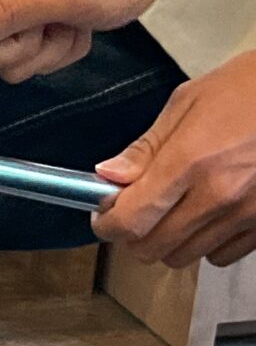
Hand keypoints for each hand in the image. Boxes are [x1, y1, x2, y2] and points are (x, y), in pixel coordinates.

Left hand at [92, 52, 255, 268]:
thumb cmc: (248, 89)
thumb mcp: (188, 102)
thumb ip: (145, 147)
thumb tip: (107, 176)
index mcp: (190, 160)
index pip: (131, 220)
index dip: (108, 225)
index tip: (104, 217)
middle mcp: (218, 195)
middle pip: (153, 247)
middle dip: (134, 235)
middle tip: (137, 211)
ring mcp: (246, 214)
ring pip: (185, 256)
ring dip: (170, 240)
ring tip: (176, 210)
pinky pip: (221, 256)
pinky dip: (206, 243)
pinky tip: (208, 216)